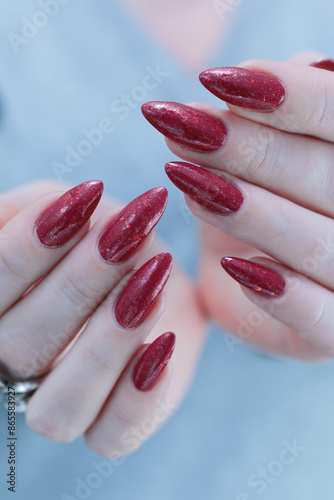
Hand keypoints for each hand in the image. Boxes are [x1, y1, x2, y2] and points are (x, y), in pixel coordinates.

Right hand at [0, 179, 205, 456]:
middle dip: (76, 286)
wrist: (155, 263)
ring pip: (58, 409)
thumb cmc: (100, 231)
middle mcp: (17, 366)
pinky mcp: (114, 425)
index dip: (24, 250)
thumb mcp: (60, 206)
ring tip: (150, 281)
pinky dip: (137, 397)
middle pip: (19, 348)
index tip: (80, 202)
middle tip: (126, 237)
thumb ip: (21, 212)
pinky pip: (111, 439)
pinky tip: (164, 343)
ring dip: (105, 343)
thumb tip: (11, 219)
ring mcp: (64, 402)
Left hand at [142, 51, 333, 360]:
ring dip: (252, 212)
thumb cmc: (262, 197)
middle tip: (183, 127)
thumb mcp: (262, 150)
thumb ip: (268, 114)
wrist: (254, 272)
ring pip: (319, 244)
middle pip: (329, 177)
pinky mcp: (332, 336)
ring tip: (186, 179)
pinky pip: (320, 319)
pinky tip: (233, 266)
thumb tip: (245, 82)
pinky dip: (282, 296)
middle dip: (252, 149)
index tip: (216, 80)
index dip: (290, 96)